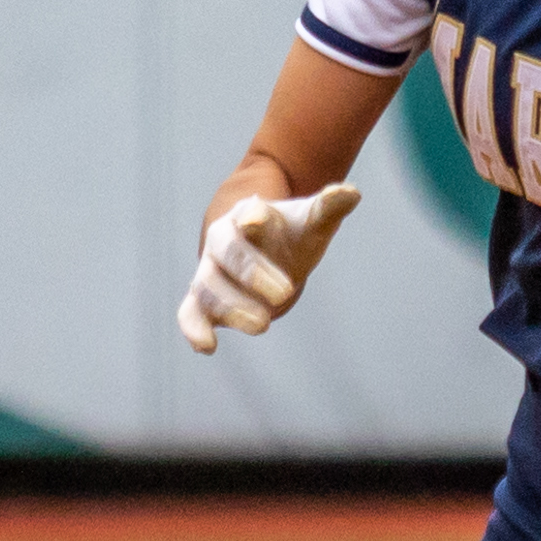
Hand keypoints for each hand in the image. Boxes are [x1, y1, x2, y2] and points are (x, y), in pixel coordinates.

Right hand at [177, 182, 361, 353]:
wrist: (264, 248)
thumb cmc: (288, 234)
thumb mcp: (311, 222)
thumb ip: (329, 208)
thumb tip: (352, 193)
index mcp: (247, 215)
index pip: (248, 215)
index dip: (253, 218)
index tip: (256, 220)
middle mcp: (221, 241)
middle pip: (228, 254)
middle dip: (252, 273)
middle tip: (285, 294)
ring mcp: (208, 271)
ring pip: (208, 287)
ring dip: (231, 308)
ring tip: (263, 324)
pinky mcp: (202, 300)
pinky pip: (189, 313)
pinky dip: (193, 329)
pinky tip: (207, 347)